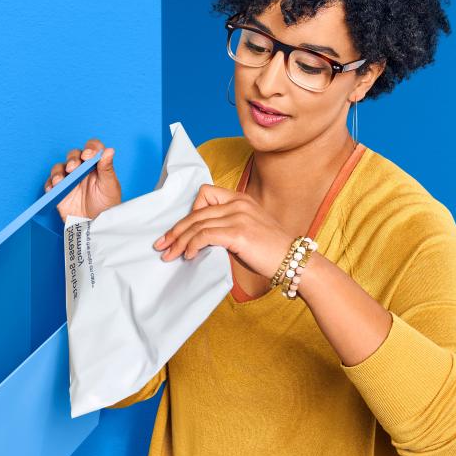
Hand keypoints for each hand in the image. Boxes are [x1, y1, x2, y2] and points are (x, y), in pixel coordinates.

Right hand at [44, 138, 121, 220]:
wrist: (96, 226)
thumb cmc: (107, 206)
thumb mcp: (110, 187)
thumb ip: (108, 168)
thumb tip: (110, 150)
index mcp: (96, 166)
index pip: (92, 149)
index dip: (89, 148)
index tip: (88, 156)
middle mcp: (82, 170)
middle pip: (74, 156)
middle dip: (72, 159)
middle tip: (73, 168)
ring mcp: (70, 180)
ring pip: (60, 168)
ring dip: (58, 171)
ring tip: (60, 181)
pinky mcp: (60, 191)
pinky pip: (51, 184)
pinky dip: (50, 184)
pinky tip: (53, 188)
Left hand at [152, 184, 293, 279]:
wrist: (294, 261)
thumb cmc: (270, 252)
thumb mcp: (246, 231)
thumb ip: (225, 228)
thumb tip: (198, 239)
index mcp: (240, 199)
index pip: (205, 194)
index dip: (189, 213)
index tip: (179, 231)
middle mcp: (238, 203)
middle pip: (196, 212)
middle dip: (175, 230)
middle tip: (162, 245)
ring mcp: (238, 216)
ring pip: (197, 224)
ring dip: (179, 241)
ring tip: (170, 255)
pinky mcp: (238, 232)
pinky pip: (205, 235)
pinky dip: (192, 245)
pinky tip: (189, 255)